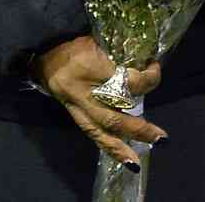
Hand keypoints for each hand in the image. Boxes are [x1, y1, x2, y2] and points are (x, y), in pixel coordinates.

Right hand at [34, 37, 164, 167]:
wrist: (44, 50)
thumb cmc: (74, 42)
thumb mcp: (99, 41)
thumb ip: (119, 53)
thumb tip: (144, 61)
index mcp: (93, 69)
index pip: (127, 82)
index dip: (147, 78)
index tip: (154, 67)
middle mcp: (85, 93)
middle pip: (114, 117)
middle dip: (137, 129)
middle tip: (160, 138)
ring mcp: (77, 106)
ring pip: (100, 132)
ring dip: (120, 149)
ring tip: (135, 163)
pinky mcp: (73, 113)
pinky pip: (91, 132)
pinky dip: (105, 145)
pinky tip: (119, 156)